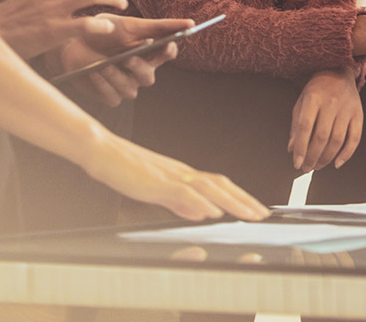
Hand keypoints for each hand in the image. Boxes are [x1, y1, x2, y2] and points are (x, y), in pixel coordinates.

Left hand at [50, 16, 189, 108]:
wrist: (72, 43)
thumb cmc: (105, 32)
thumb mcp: (130, 26)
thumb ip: (160, 27)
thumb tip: (190, 24)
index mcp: (150, 53)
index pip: (167, 55)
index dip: (168, 51)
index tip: (166, 43)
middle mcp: (141, 72)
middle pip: (148, 76)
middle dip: (137, 67)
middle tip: (127, 58)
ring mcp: (126, 86)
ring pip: (129, 89)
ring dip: (115, 76)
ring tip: (102, 64)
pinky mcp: (110, 97)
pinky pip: (111, 96)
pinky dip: (102, 84)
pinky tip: (93, 72)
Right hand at [83, 133, 269, 221]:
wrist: (102, 150)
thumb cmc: (124, 168)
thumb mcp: (156, 190)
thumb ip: (178, 202)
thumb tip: (201, 213)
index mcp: (182, 174)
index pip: (219, 185)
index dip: (239, 197)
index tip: (256, 209)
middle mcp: (182, 172)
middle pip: (221, 184)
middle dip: (245, 200)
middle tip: (263, 214)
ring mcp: (170, 175)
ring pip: (209, 187)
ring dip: (232, 201)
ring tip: (249, 214)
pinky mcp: (156, 181)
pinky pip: (182, 192)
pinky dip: (199, 202)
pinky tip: (212, 212)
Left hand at [288, 67, 362, 171]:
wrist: (339, 72)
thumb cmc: (317, 89)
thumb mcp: (301, 102)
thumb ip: (296, 125)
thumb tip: (293, 149)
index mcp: (313, 98)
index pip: (305, 127)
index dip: (300, 148)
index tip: (297, 162)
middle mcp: (331, 103)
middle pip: (321, 136)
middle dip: (312, 157)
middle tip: (306, 168)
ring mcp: (347, 109)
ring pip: (337, 140)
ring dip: (326, 158)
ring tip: (317, 166)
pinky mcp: (359, 114)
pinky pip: (355, 138)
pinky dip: (346, 154)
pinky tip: (337, 163)